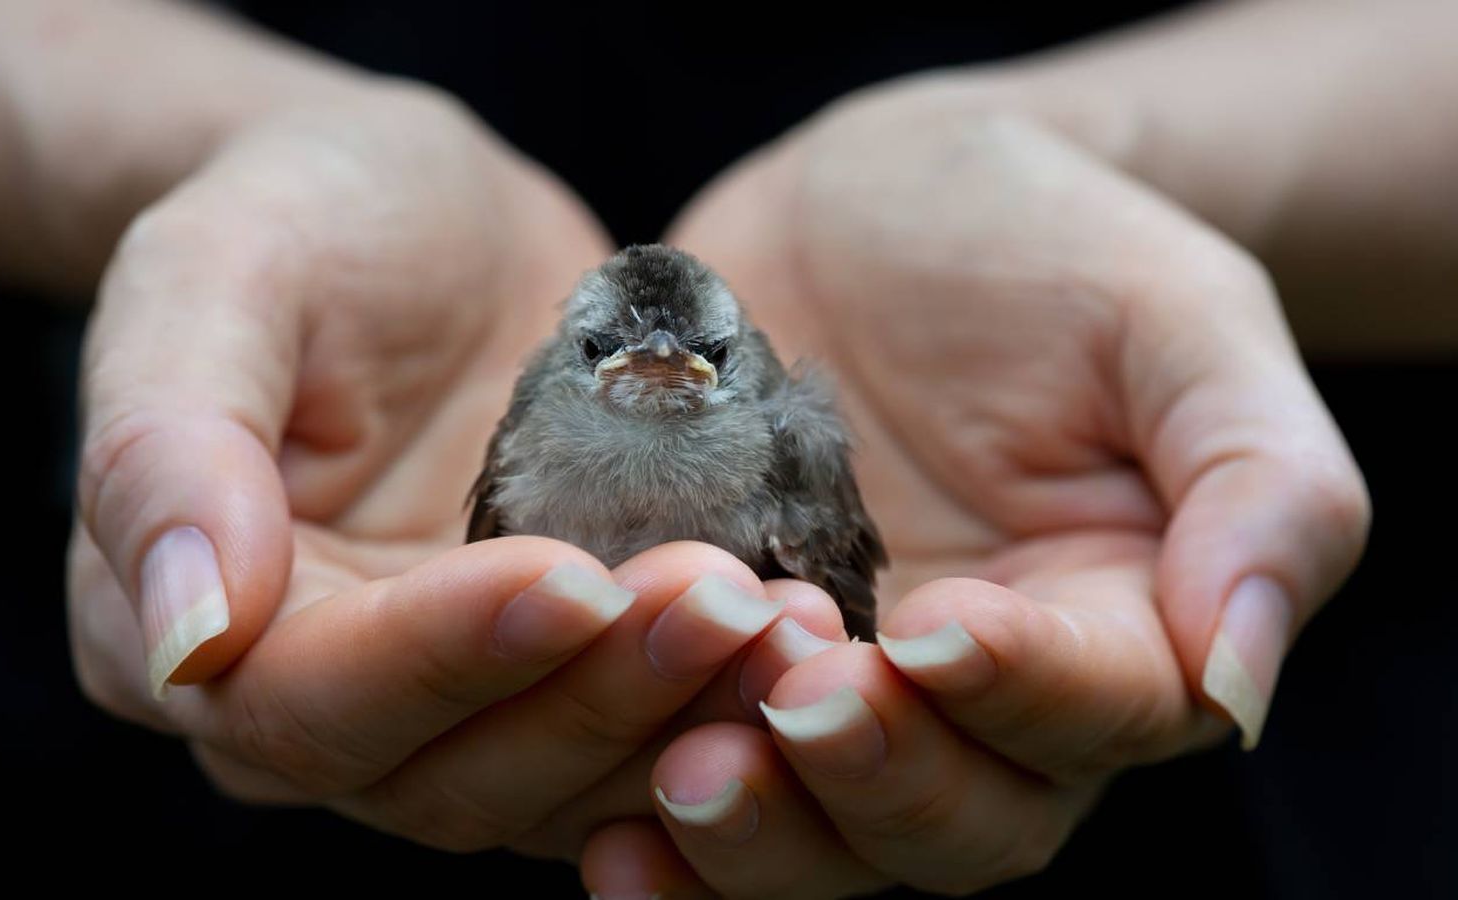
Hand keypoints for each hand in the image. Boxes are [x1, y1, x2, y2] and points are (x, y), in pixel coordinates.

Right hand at [66, 82, 823, 854]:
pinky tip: (805, 636)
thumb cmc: (300, 219)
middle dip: (597, 695)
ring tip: (796, 625)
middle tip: (735, 603)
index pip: (310, 698)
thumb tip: (188, 632)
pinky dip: (716, 707)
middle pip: (448, 770)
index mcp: (180, 629)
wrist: (414, 222)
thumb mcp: (214, 270)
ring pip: (555, 783)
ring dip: (682, 720)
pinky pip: (627, 741)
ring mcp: (437, 711)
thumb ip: (168, 438)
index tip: (572, 576)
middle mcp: (307, 706)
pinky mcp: (544, 685)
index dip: (445, 654)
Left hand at [580, 83, 1369, 895]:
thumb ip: (1262, 488)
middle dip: (875, 782)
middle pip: (952, 818)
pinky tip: (603, 826)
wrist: (874, 205)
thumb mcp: (1181, 320)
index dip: (1021, 691)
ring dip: (756, 828)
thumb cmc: (1049, 243)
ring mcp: (842, 692)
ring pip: (820, 834)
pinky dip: (650, 812)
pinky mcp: (716, 666)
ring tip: (681, 776)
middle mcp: (980, 702)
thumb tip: (1240, 685)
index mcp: (1118, 630)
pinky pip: (690, 768)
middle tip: (796, 708)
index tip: (942, 627)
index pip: (1094, 712)